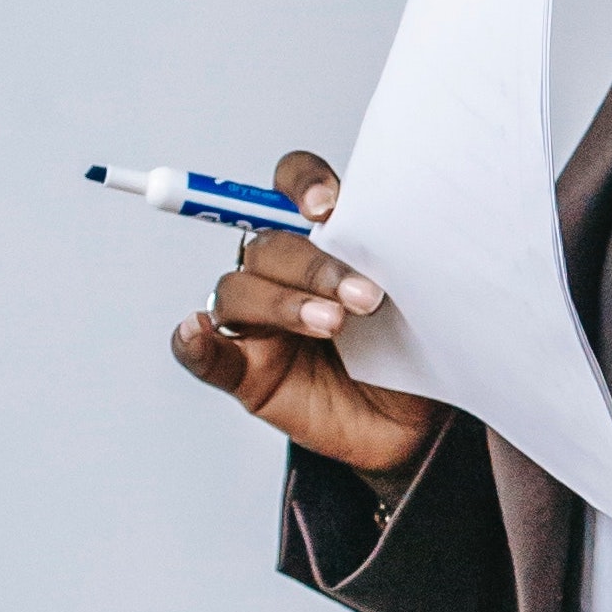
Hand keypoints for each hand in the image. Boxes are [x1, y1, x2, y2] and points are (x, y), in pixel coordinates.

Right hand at [167, 150, 439, 473]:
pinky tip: (196, 331)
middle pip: (268, 245)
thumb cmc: (414, 355)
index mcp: (321, 239)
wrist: (417, 427)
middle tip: (364, 297)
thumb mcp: (417, 301)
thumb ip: (395, 261)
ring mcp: (258, 322)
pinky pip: (203, 354)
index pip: (292, 186)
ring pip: (238, 291)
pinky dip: (194, 341)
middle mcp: (282, 272)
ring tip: (332, 325)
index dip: (302, 183)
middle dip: (314, 267)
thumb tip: (393, 231)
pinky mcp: (245, 372)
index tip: (326, 208)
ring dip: (282, 305)